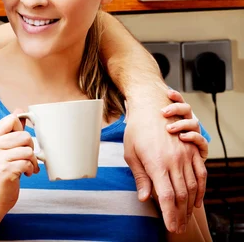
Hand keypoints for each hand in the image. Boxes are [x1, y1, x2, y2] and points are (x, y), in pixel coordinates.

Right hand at [0, 111, 38, 214]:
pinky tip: (26, 173)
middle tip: (27, 157)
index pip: (11, 119)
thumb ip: (12, 131)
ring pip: (28, 150)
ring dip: (32, 161)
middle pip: (24, 136)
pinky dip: (31, 169)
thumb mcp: (3, 149)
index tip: (22, 141)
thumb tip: (19, 110)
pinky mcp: (4, 171)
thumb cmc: (0, 171)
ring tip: (27, 167)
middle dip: (31, 148)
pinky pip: (27, 163)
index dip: (22, 129)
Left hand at [123, 89, 205, 233]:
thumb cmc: (135, 130)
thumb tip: (145, 198)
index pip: (166, 197)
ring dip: (191, 204)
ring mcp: (186, 155)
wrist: (149, 105)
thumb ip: (141, 177)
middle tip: (179, 227)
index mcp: (157, 164)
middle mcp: (174, 161)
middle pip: (182, 195)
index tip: (172, 228)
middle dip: (181, 214)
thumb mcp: (131, 154)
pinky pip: (201, 172)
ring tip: (187, 217)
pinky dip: (201, 188)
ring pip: (193, 186)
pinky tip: (198, 199)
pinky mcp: (192, 150)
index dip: (170, 215)